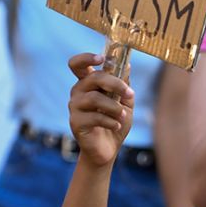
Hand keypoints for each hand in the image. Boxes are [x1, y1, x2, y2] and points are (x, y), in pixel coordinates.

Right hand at [67, 53, 134, 167]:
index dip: (86, 58)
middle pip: (92, 77)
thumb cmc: (115, 121)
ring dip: (114, 106)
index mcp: (88, 83)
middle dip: (115, 83)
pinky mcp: (75, 122)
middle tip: (130, 94)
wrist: (108, 148)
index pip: (78, 64)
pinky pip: (94, 117)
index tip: (102, 58)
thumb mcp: (125, 101)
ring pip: (94, 98)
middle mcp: (78, 92)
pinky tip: (116, 125)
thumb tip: (127, 65)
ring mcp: (75, 107)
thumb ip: (124, 85)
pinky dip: (110, 120)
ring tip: (123, 115)